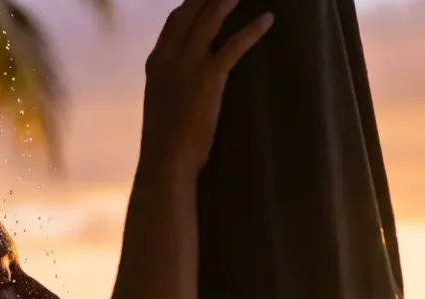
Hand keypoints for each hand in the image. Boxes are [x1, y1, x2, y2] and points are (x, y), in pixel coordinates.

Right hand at [138, 0, 272, 178]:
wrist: (166, 157)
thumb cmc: (165, 140)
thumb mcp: (163, 103)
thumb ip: (173, 84)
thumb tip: (186, 81)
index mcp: (156, 63)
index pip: (174, 23)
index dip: (189, 5)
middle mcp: (169, 57)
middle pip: (189, 13)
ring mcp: (188, 64)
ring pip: (209, 21)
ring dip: (225, 1)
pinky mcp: (208, 76)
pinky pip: (233, 46)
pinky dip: (252, 31)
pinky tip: (267, 19)